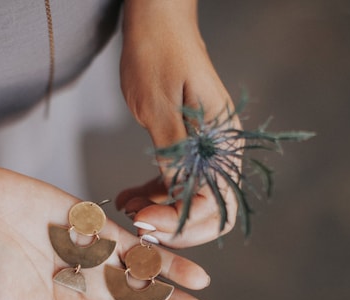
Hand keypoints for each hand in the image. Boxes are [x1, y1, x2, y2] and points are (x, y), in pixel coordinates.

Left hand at [118, 0, 240, 247]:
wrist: (156, 21)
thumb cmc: (158, 54)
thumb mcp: (159, 109)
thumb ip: (173, 158)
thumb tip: (178, 201)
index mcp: (224, 142)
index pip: (216, 203)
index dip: (181, 221)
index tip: (145, 222)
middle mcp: (222, 151)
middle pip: (210, 210)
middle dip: (174, 225)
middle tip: (138, 227)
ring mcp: (207, 150)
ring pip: (191, 200)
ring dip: (159, 211)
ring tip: (125, 208)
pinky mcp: (189, 147)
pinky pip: (177, 183)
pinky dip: (154, 195)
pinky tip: (129, 196)